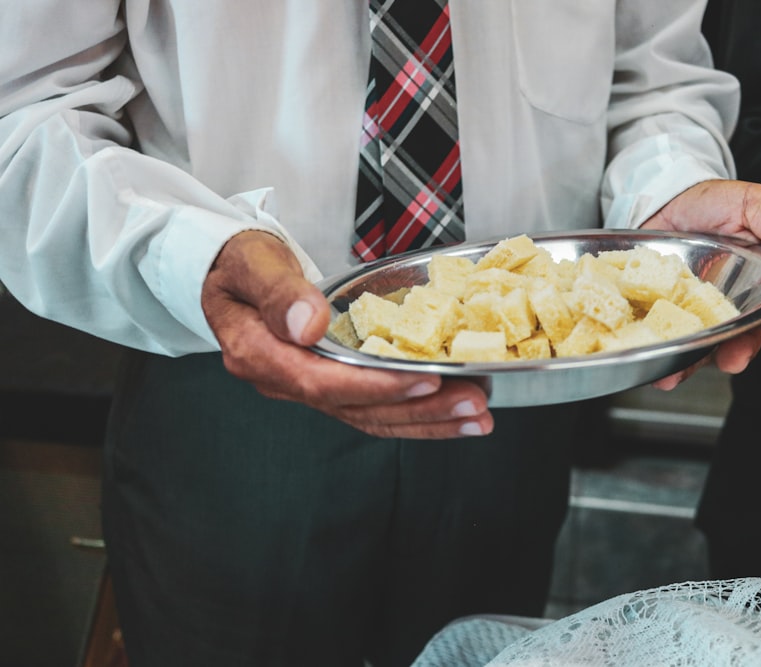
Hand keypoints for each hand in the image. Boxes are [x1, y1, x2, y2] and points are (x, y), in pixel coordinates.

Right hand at [201, 231, 492, 438]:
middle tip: (472, 404)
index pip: (323, 383)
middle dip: (420, 411)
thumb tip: (308, 324)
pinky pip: (375, 407)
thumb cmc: (238, 263)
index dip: (378, 386)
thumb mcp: (250, 263)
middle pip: (358, 409)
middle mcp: (286, 381)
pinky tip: (454, 412)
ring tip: (477, 416)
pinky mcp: (331, 384)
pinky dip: (417, 412)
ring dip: (428, 420)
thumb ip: (277, 292)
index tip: (426, 380)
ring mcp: (309, 387)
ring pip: (372, 416)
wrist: (227, 273)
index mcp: (260, 355)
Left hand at [640, 179, 760, 387]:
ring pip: (702, 346)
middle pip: (740, 335)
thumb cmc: (709, 203)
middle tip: (734, 358)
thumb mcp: (748, 203)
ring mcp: (695, 312)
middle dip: (738, 351)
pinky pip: (667, 342)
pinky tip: (657, 369)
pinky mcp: (664, 317)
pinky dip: (662, 359)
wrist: (659, 203)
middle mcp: (730, 303)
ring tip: (679, 374)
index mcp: (759, 279)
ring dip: (693, 365)